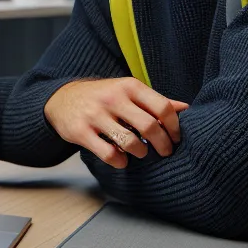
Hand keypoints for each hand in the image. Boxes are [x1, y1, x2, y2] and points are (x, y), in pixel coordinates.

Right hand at [44, 78, 186, 168]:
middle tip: (165, 152)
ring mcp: (95, 115)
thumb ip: (154, 100)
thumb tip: (185, 108)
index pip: (162, 107)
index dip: (174, 127)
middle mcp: (112, 98)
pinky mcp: (80, 132)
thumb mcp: (127, 91)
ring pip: (130, 143)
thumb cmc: (103, 97)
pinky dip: (120, 161)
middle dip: (163, 145)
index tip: (175, 138)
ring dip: (141, 153)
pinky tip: (121, 159)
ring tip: (141, 153)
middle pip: (149, 126)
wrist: (61, 98)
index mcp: (129, 86)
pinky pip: (109, 154)